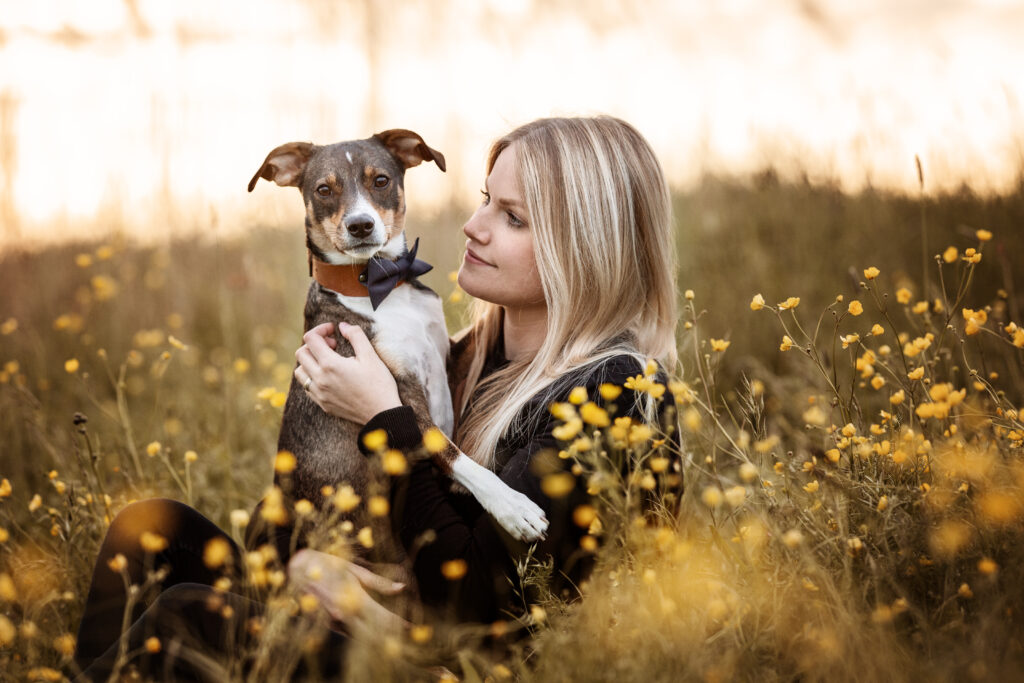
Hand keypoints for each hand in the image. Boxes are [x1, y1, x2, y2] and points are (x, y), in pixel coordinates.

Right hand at [287, 549, 408, 631]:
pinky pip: (348, 632)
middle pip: (373, 633)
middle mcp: (345, 615)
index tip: (412, 627)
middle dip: (389, 636)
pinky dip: (361, 634)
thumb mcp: (355, 570)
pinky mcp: (328, 624)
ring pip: (360, 636)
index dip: (399, 624)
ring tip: (393, 636)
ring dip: (376, 637)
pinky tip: (371, 633)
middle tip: (405, 635)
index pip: (382, 618)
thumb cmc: (329, 564)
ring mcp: (335, 622)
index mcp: (355, 599)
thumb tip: (402, 587)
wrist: (297, 570)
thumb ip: (379, 583)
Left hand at [294, 322, 401, 423]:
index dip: (321, 329)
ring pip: (300, 371)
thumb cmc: (379, 384)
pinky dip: (312, 377)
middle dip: (315, 344)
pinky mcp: (322, 404)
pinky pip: (307, 387)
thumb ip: (355, 335)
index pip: (310, 339)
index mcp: (330, 365)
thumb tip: (342, 326)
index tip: (334, 331)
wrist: (382, 414)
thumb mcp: (371, 355)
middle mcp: (320, 379)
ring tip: (328, 361)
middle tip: (333, 346)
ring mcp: (319, 393)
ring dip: (310, 361)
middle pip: (301, 353)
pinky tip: (329, 376)